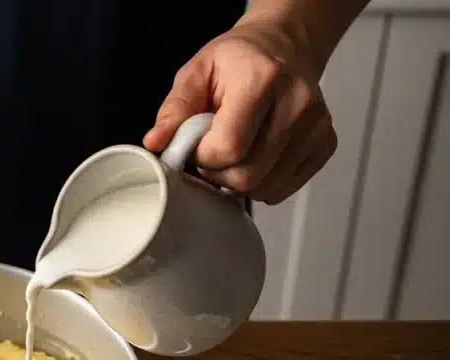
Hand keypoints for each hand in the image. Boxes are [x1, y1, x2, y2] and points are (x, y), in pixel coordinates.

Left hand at [144, 13, 336, 203]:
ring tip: (238, 152)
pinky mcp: (325, 145)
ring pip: (266, 188)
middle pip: (248, 176)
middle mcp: (297, 103)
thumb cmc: (237, 63)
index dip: (204, 157)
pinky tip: (259, 157)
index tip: (200, 143)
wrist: (283, 48)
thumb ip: (175, 111)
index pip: (228, 148)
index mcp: (262, 79)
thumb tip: (155, 143)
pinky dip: (264, 183)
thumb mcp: (197, 73)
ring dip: (241, 181)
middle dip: (221, 174)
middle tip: (215, 153)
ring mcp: (316, 127)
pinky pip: (283, 189)